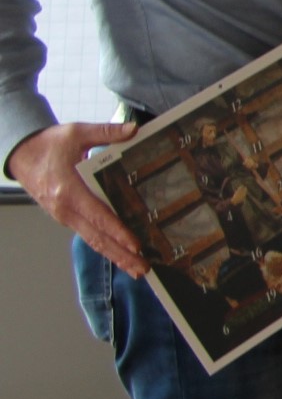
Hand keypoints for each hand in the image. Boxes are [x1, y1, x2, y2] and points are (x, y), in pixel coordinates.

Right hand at [7, 121, 144, 274]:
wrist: (21, 154)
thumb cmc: (49, 144)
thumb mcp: (76, 132)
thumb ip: (106, 132)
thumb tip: (133, 130)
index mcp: (69, 190)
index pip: (98, 216)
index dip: (118, 231)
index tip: (136, 244)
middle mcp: (66, 208)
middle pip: (97, 237)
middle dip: (121, 254)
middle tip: (143, 268)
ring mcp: (65, 216)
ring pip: (93, 240)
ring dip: (115, 256)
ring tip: (137, 269)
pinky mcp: (66, 217)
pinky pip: (88, 234)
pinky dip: (105, 246)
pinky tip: (121, 254)